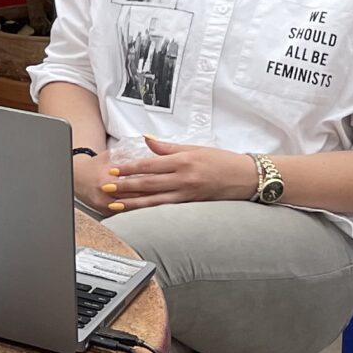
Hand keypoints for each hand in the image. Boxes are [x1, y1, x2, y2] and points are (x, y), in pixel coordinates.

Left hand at [99, 137, 258, 211]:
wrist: (246, 177)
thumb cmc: (221, 160)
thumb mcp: (194, 148)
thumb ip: (168, 147)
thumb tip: (146, 139)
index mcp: (183, 161)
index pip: (150, 164)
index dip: (130, 168)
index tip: (114, 169)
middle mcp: (184, 178)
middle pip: (148, 184)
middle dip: (125, 186)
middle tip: (106, 187)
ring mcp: (187, 194)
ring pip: (154, 200)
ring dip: (132, 203)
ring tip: (115, 204)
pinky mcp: (191, 205)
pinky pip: (166, 208)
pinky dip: (150, 210)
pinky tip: (138, 212)